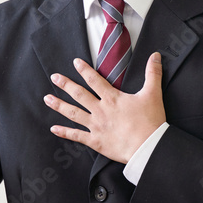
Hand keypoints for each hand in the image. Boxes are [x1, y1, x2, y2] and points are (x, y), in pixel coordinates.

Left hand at [45, 52, 165, 163]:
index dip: (84, 70)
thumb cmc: (151, 121)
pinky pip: (77, 136)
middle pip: (79, 95)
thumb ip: (152, 73)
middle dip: (65, 85)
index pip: (95, 80)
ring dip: (59, 105)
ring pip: (74, 113)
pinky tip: (54, 128)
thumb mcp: (153, 94)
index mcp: (112, 98)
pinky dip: (64, 132)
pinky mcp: (96, 141)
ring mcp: (96, 126)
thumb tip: (155, 56)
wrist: (148, 146)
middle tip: (54, 77)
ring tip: (47, 99)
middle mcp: (101, 110)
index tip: (74, 62)